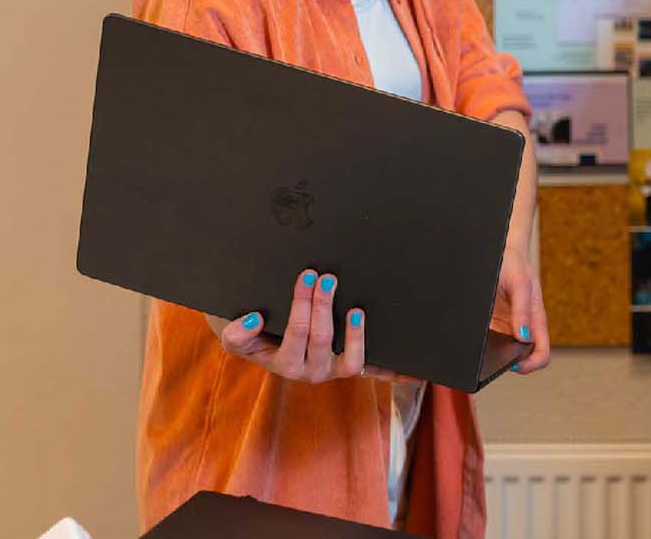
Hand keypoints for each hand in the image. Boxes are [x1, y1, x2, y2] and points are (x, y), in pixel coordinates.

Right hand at [207, 269, 397, 383]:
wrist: (262, 344)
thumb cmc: (252, 333)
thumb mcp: (235, 335)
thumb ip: (236, 334)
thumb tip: (253, 320)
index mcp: (284, 363)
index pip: (296, 333)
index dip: (303, 306)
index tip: (307, 276)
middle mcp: (311, 371)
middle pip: (322, 339)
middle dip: (324, 306)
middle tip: (327, 277)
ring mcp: (334, 369)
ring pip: (350, 362)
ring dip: (357, 336)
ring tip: (356, 309)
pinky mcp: (352, 367)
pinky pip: (375, 372)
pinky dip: (394, 373)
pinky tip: (415, 370)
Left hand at [495, 244, 551, 373]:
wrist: (499, 251)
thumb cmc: (515, 264)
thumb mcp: (520, 284)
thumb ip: (523, 310)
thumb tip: (523, 337)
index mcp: (536, 320)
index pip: (542, 354)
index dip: (531, 364)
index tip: (515, 364)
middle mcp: (523, 327)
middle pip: (522, 357)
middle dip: (510, 363)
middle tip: (494, 360)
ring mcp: (508, 326)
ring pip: (505, 352)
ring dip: (496, 355)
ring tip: (483, 350)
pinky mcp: (493, 323)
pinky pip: (490, 342)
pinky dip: (484, 346)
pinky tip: (475, 339)